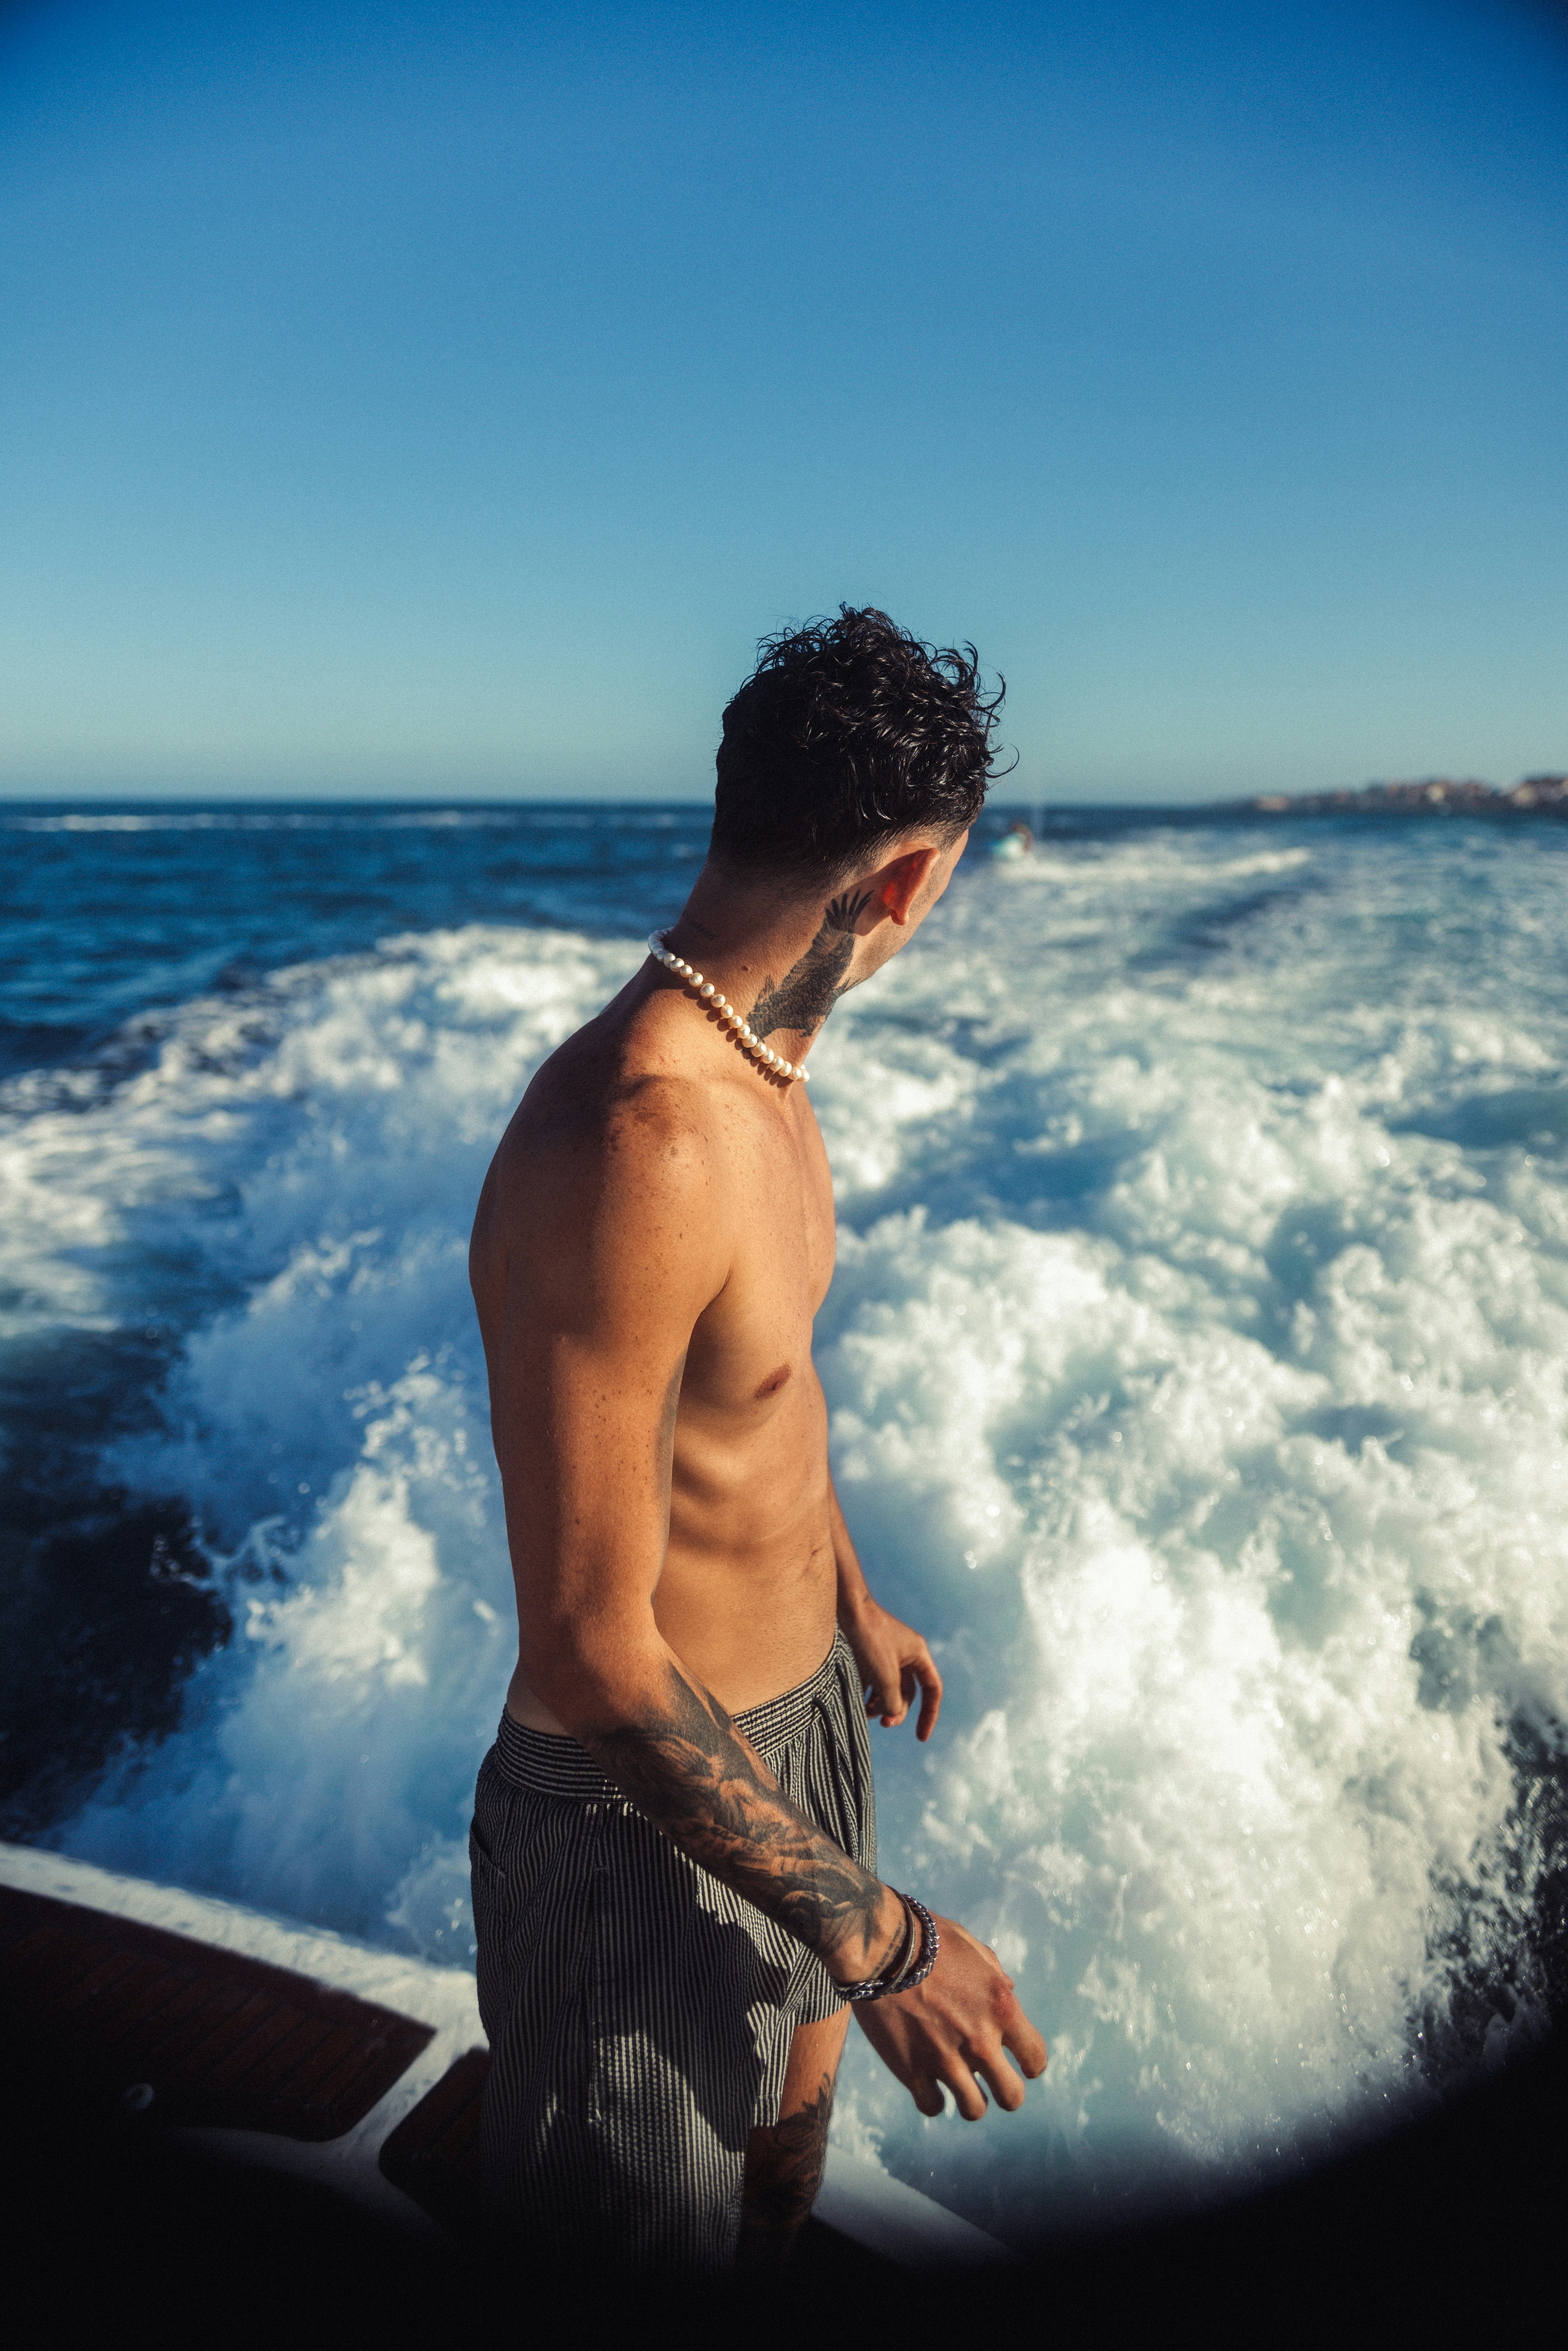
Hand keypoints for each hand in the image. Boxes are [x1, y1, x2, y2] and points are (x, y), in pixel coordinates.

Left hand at [839, 1594, 942, 1739]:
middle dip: (897, 1711)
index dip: (929, 1714)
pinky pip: (873, 1682)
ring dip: (880, 1706)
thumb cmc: (869, 1638)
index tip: (921, 1737)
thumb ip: (893, 1700)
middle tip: (883, 1724)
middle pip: (908, 1694)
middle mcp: (905, 1655)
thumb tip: (891, 1714)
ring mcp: (886, 1655)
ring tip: (865, 1715)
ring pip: (889, 1689)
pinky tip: (857, 1704)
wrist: (845, 1609)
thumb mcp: (885, 1675)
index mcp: (918, 1655)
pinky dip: (867, 1695)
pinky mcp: (868, 1656)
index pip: (932, 1690)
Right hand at [853, 1915, 1046, 2119]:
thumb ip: (993, 1971)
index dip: (1030, 2064)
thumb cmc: (925, 1938)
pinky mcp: (912, 2071)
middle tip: (991, 2082)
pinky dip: (932, 2099)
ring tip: (957, 2085)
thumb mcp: (969, 1945)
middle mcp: (980, 2039)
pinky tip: (926, 2083)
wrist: (878, 1946)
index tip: (1020, 2064)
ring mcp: (945, 2059)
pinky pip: (933, 2107)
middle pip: (1012, 2096)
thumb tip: (1010, 1988)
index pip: (1035, 2057)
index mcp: (1001, 2006)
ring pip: (974, 2109)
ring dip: (969, 2100)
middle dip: (1005, 2092)